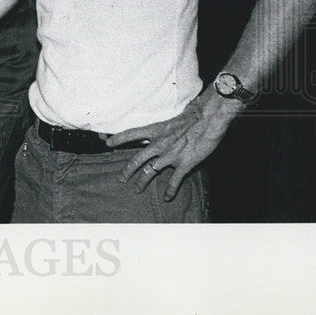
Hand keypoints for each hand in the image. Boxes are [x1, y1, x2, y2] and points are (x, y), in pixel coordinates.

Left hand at [106, 91, 240, 199]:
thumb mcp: (170, 121)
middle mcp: (159, 144)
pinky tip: (166, 197)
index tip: (107, 143)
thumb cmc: (192, 117)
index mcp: (155, 130)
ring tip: (136, 190)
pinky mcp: (184, 164)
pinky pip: (174, 181)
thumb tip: (155, 134)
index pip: (131, 133)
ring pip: (150, 172)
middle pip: (137, 159)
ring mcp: (170, 155)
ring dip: (142, 182)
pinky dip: (170, 191)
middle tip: (121, 178)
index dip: (118, 138)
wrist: (208, 119)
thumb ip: (161, 131)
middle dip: (127, 170)